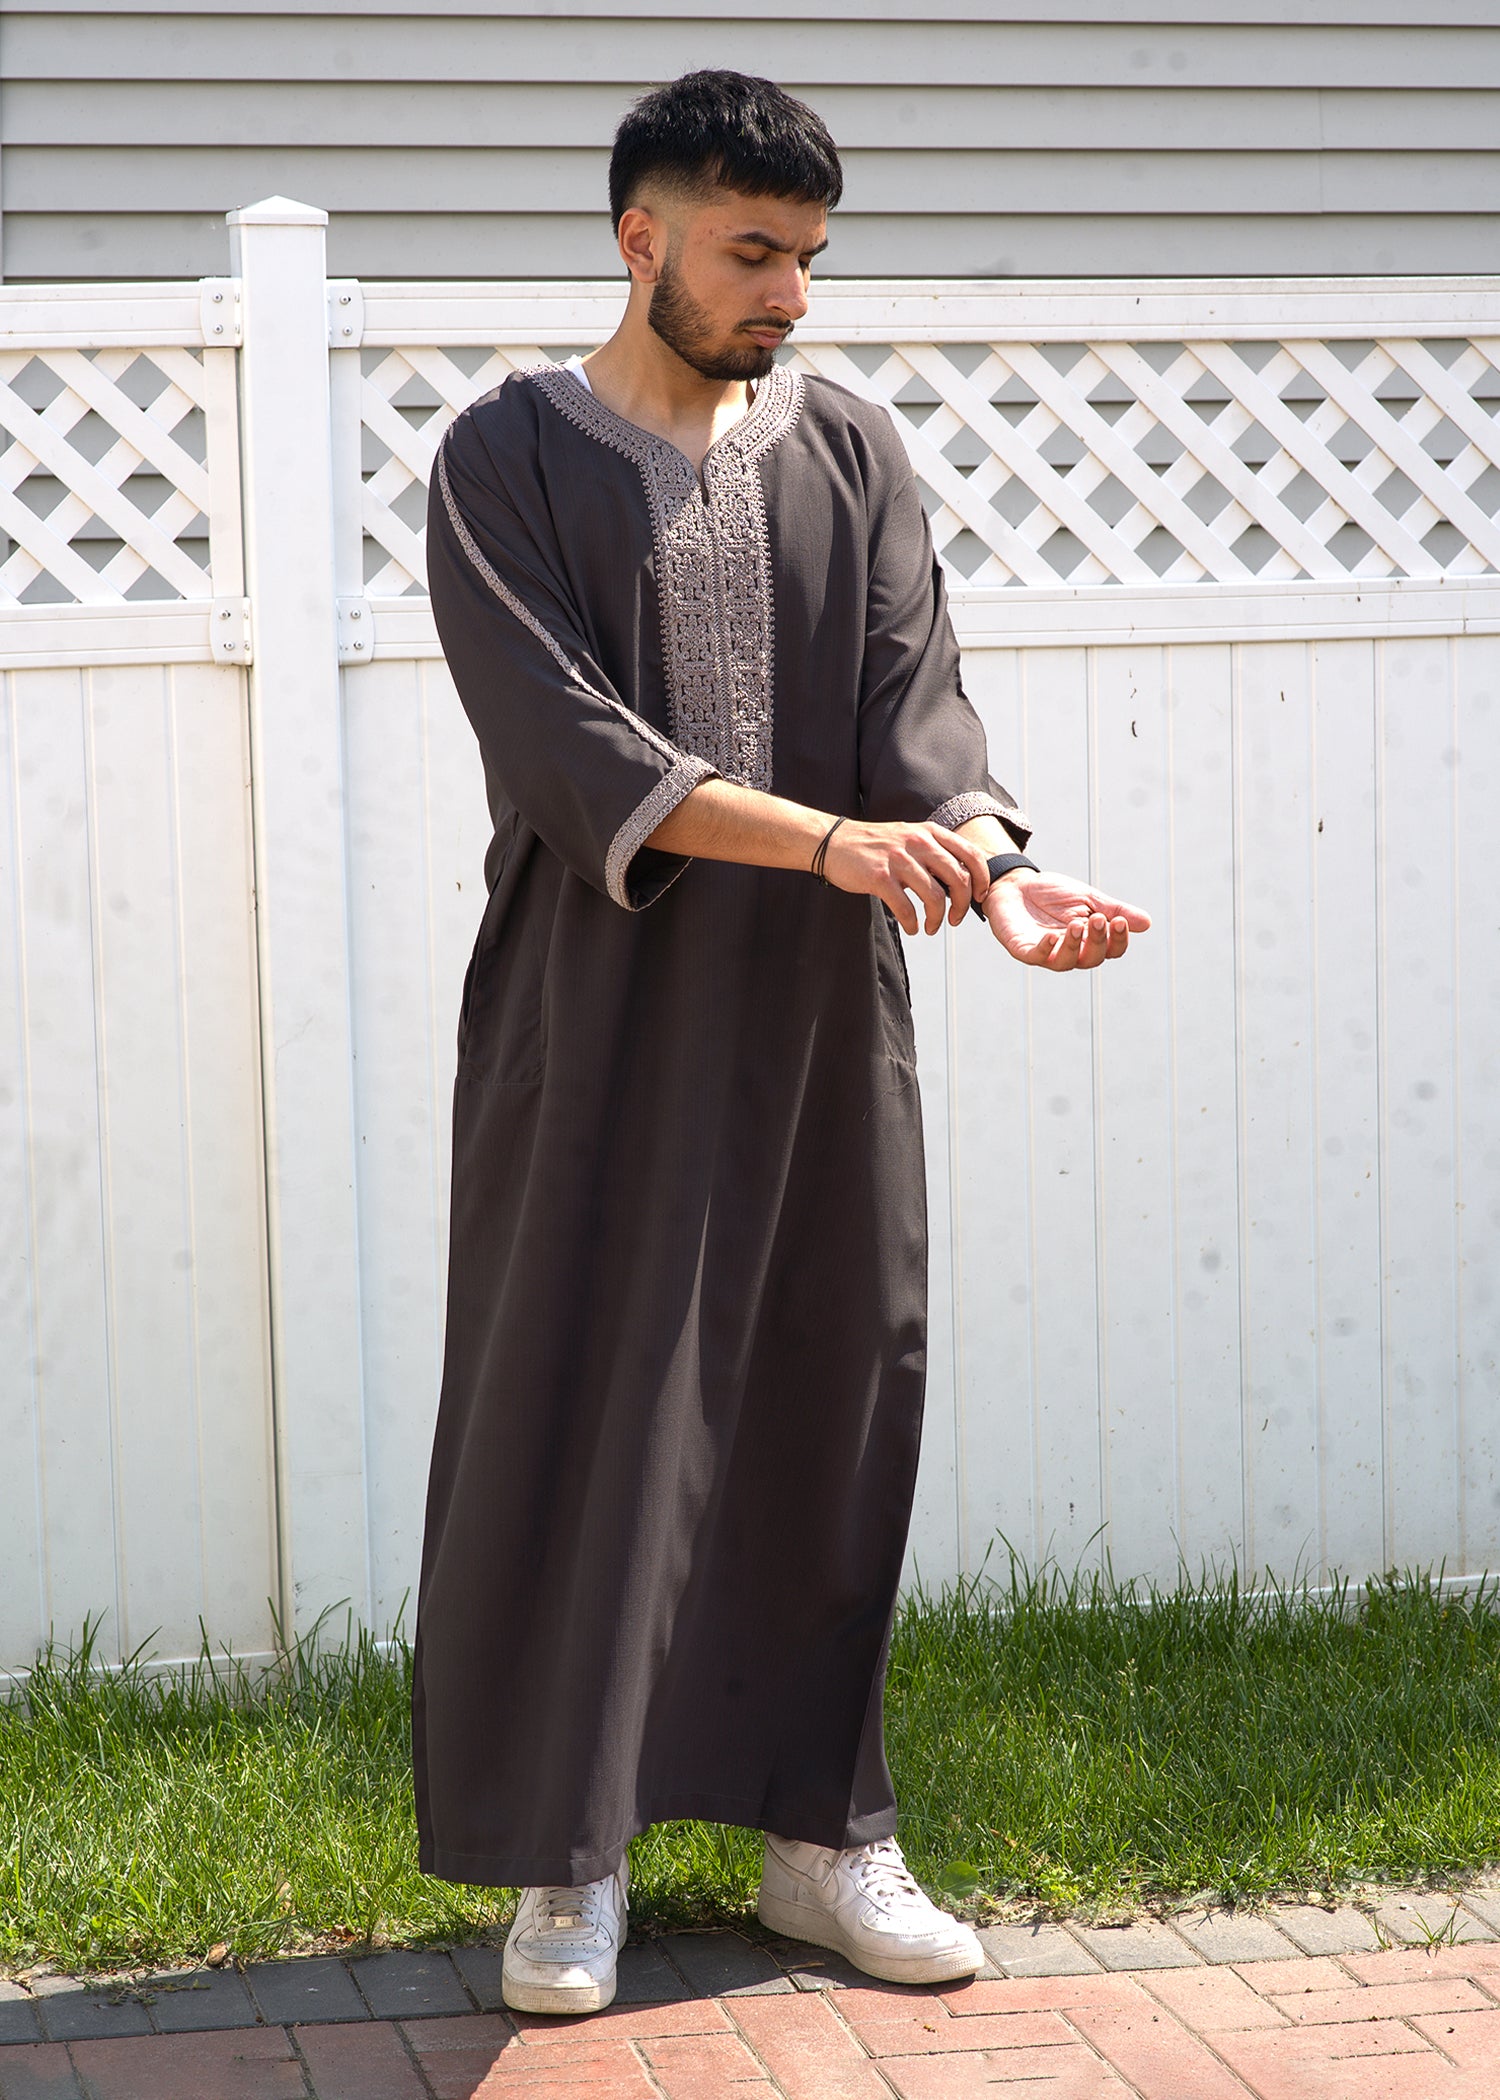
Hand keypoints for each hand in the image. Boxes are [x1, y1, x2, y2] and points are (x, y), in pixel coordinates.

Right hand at [822, 818, 992, 933]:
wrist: (834, 842)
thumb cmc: (875, 845)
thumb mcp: (910, 836)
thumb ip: (935, 852)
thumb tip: (962, 880)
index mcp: (930, 832)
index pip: (971, 854)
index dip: (982, 879)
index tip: (980, 897)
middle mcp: (918, 842)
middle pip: (958, 879)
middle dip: (963, 905)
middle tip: (956, 919)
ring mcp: (899, 860)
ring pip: (935, 897)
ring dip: (937, 919)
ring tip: (930, 927)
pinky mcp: (880, 877)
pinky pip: (906, 909)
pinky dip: (913, 924)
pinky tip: (912, 927)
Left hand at [982, 870, 1150, 969]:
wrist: (1016, 883)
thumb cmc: (1053, 894)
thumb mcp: (1088, 898)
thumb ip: (1113, 910)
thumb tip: (1146, 923)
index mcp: (1089, 940)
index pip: (1111, 950)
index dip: (1118, 940)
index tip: (1121, 921)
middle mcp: (1071, 951)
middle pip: (1092, 958)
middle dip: (1098, 940)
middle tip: (1097, 919)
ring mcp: (1047, 953)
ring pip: (1066, 962)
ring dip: (1075, 946)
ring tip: (1077, 925)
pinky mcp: (1024, 949)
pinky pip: (1037, 957)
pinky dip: (1046, 949)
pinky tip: (1052, 936)